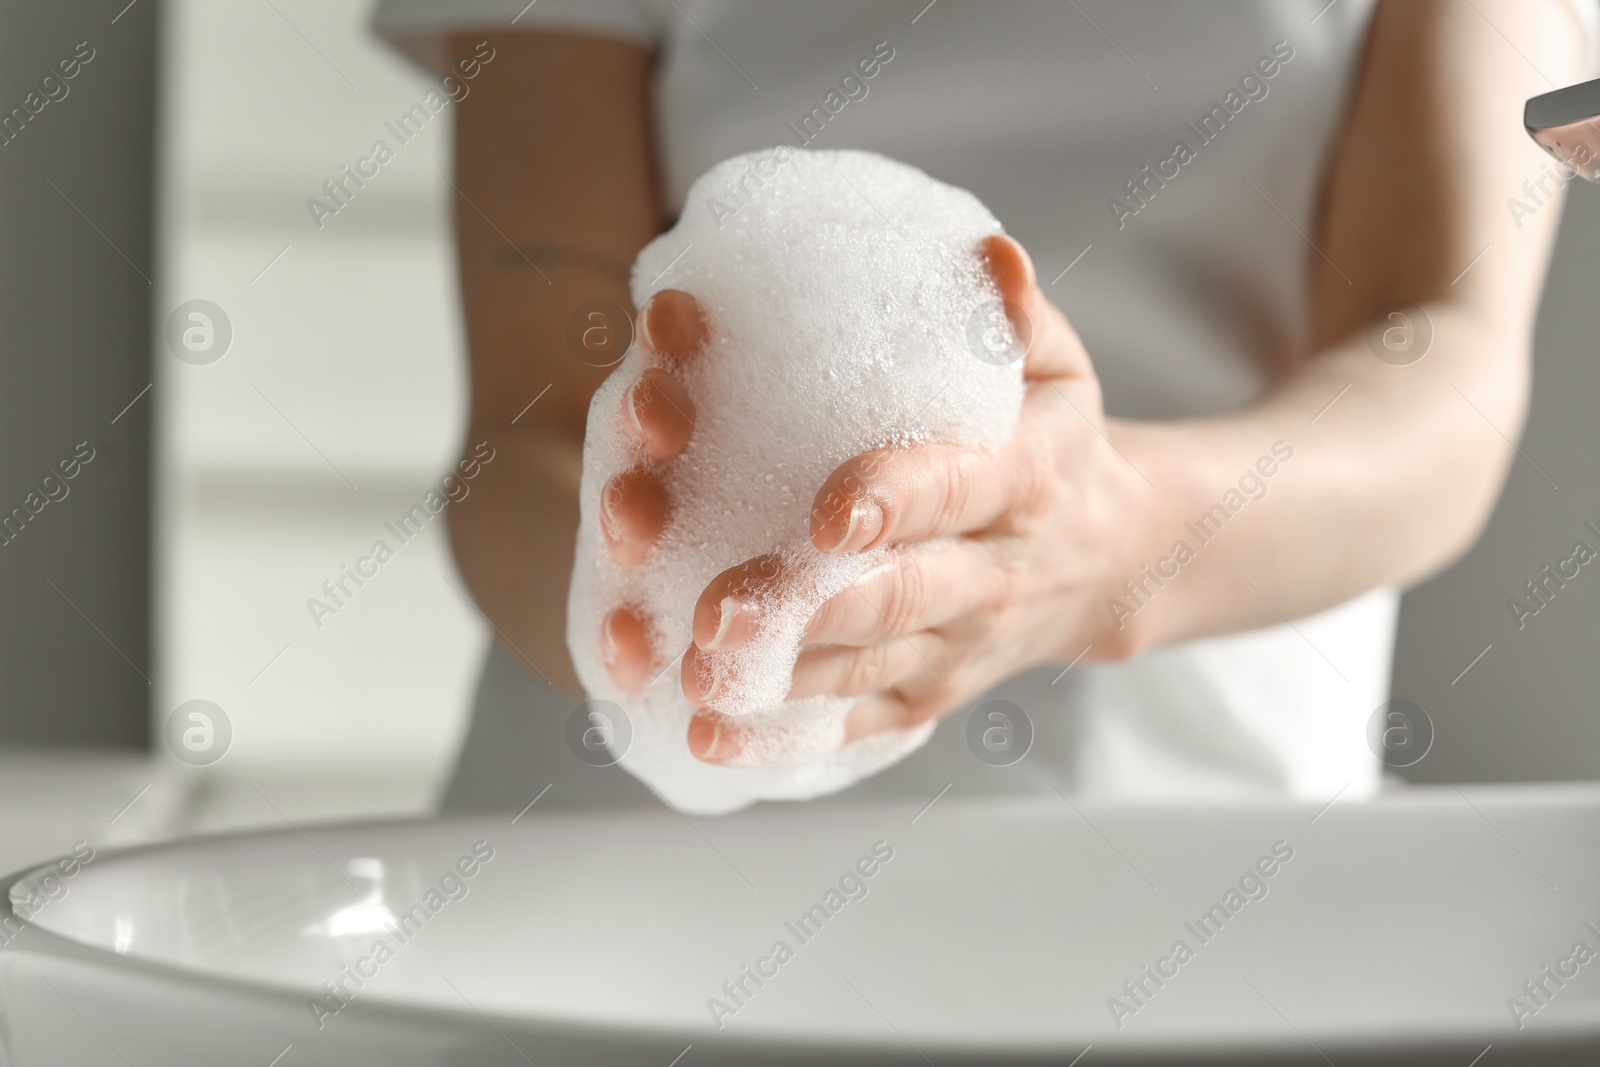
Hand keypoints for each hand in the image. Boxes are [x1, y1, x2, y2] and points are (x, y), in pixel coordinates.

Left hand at [681, 236, 1154, 762]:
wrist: (1116, 560)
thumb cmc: (1060, 443)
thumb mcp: (1060, 371)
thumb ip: (1013, 318)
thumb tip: (984, 256)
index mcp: (1021, 481)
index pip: (957, 489)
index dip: (896, 499)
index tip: (827, 512)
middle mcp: (993, 574)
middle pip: (901, 597)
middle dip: (809, 608)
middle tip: (717, 612)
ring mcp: (960, 644)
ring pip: (868, 669)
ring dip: (780, 681)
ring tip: (696, 679)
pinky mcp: (934, 691)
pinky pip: (863, 720)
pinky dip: (790, 737)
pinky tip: (712, 739)